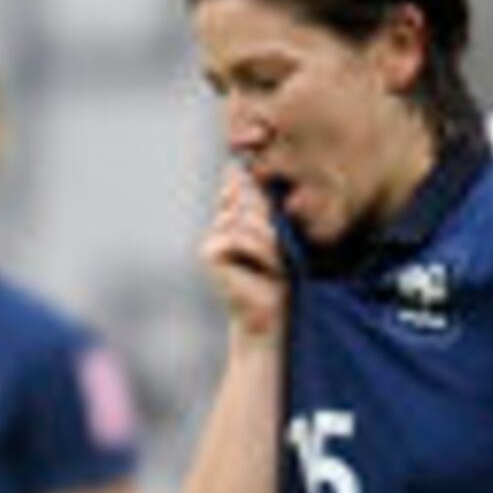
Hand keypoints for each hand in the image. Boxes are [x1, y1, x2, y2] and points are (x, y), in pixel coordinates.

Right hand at [198, 164, 287, 343]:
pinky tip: (268, 268)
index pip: (241, 185)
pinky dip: (260, 251)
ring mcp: (211, 238)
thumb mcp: (279, 237)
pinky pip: (239, 236)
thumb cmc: (279, 279)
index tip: (272, 212)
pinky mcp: (209, 253)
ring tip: (278, 262)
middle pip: (246, 199)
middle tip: (282, 251)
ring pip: (245, 218)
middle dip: (270, 222)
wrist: (268, 318)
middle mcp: (219, 224)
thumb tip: (254, 175)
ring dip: (269, 240)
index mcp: (234, 218)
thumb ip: (265, 208)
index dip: (254, 188)